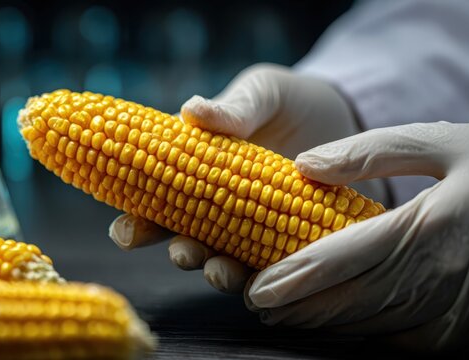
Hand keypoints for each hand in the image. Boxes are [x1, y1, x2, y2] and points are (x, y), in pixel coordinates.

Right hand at [109, 63, 387, 291]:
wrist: (344, 117)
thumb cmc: (288, 102)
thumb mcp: (262, 94)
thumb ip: (233, 107)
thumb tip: (191, 109)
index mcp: (197, 171)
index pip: (155, 200)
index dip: (136, 219)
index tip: (124, 229)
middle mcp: (217, 207)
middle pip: (184, 238)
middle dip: (177, 250)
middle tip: (180, 252)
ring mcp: (252, 228)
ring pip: (223, 260)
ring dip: (215, 271)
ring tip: (218, 271)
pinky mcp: (289, 242)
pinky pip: (271, 268)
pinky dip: (264, 278)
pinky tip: (265, 281)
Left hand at [246, 121, 468, 350]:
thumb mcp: (444, 143)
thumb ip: (371, 152)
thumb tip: (304, 166)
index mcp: (430, 229)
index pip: (340, 261)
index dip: (291, 279)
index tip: (254, 289)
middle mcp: (440, 281)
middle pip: (346, 306)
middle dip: (296, 309)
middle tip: (258, 302)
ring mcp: (455, 316)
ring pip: (368, 329)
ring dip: (321, 324)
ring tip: (285, 312)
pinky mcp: (463, 334)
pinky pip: (397, 341)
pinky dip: (360, 332)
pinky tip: (337, 319)